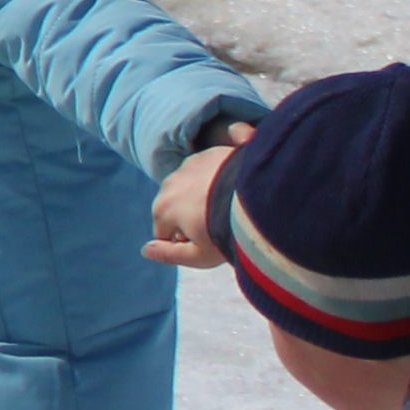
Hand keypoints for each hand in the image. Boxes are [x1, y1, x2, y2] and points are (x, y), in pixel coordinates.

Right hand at [147, 124, 254, 268]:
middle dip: (190, 215)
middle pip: (175, 205)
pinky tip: (235, 189)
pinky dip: (217, 177)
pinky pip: (209, 168)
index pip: (164, 231)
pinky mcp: (212, 153)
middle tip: (220, 225)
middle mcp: (170, 183)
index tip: (208, 243)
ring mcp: (190, 165)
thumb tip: (146, 250)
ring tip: (229, 206)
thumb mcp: (200, 256)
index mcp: (162, 209)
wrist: (263, 200)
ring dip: (202, 194)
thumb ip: (169, 255)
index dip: (184, 242)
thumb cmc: (230, 233)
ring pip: (190, 185)